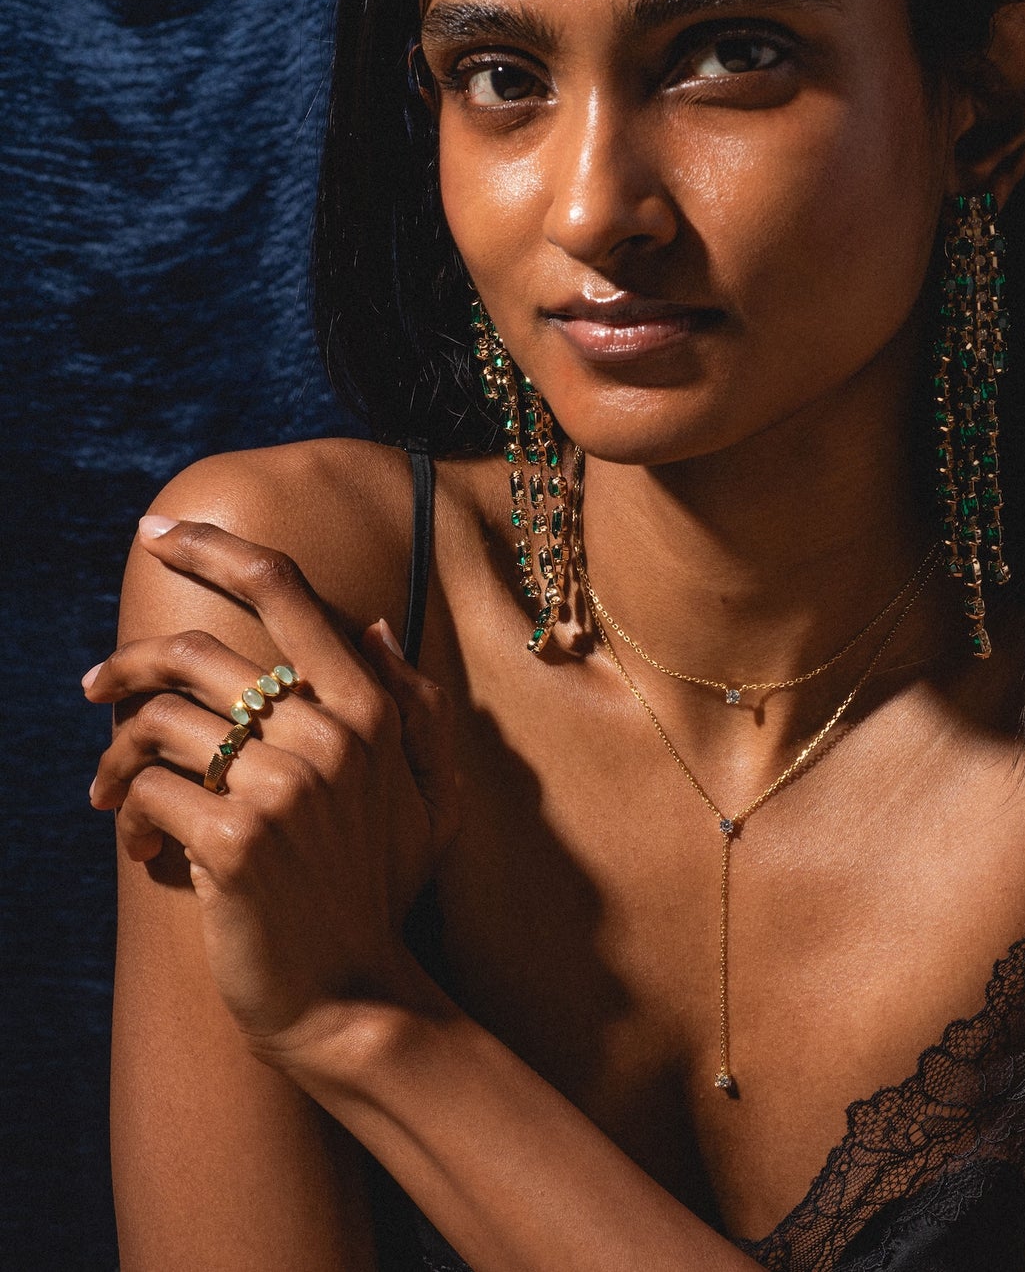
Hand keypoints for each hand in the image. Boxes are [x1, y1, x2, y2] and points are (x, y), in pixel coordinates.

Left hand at [85, 514, 460, 1062]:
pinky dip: (124, 816)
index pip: (287, 592)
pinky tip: (138, 848)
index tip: (160, 531)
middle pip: (197, 651)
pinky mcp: (233, 840)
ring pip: (158, 722)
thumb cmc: (381, 889)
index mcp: (373, 708)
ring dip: (116, 754)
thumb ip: (412, 706)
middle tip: (93, 688)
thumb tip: (374, 625)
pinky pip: (144, 791)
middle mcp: (332, 732)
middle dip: (125, 664)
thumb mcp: (428, 795)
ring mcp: (284, 785)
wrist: (352, 995)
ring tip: (110, 792)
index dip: (215, 547)